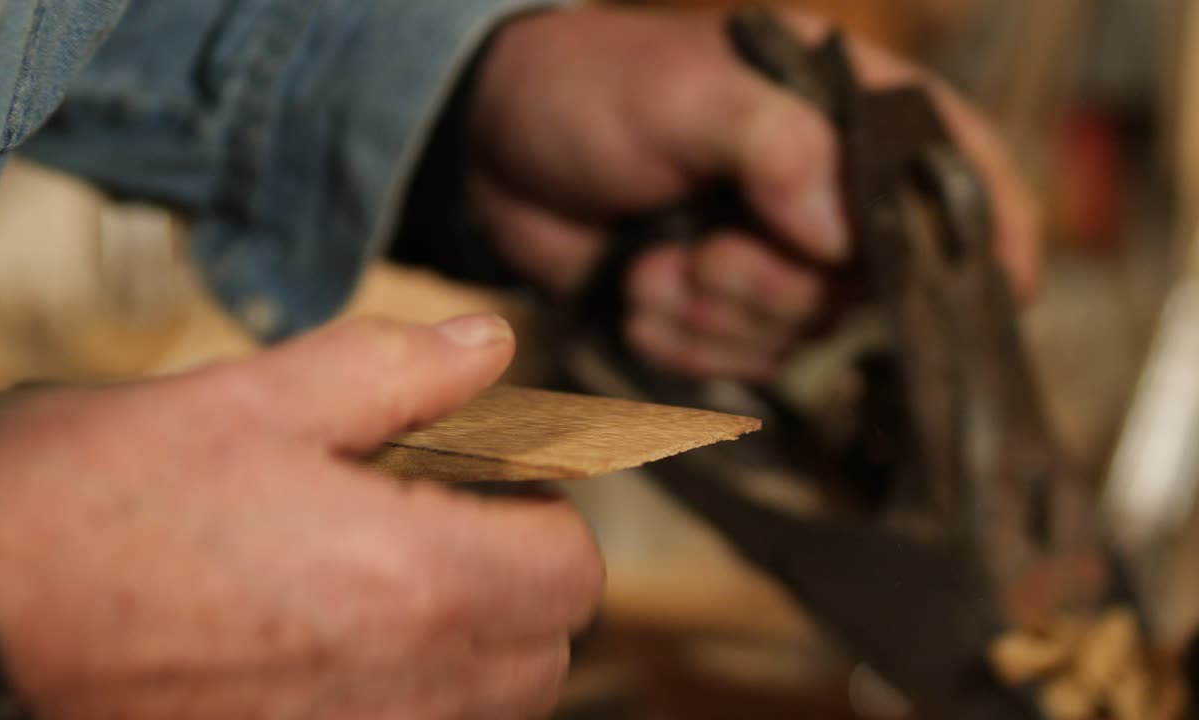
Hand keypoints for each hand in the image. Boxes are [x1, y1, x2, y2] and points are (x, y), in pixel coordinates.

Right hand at [0, 314, 603, 718]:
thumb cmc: (91, 509)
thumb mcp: (251, 400)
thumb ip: (395, 370)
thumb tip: (489, 344)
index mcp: (416, 580)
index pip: (571, 568)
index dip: (542, 512)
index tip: (488, 483)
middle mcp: (406, 688)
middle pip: (543, 648)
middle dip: (514, 577)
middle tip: (431, 524)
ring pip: (487, 707)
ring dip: (470, 644)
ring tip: (377, 583)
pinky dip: (407, 696)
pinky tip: (331, 647)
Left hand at [469, 6, 1038, 379]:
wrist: (496, 146)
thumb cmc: (595, 89)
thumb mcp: (689, 94)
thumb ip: (778, 148)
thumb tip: (849, 238)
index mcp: (853, 120)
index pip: (963, 181)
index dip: (986, 245)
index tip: (979, 301)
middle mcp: (831, 203)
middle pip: (875, 296)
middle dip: (778, 291)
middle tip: (706, 249)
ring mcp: (779, 268)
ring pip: (800, 344)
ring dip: (715, 316)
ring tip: (656, 260)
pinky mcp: (724, 318)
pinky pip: (732, 366)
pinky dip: (677, 341)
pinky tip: (637, 290)